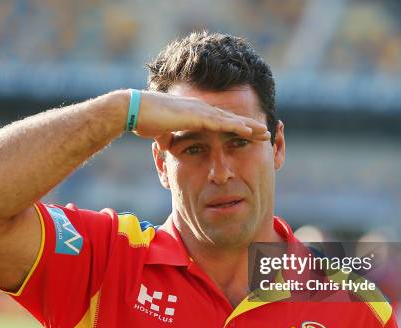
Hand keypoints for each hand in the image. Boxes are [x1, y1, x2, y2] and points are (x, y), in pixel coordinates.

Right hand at [132, 91, 270, 149]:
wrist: (134, 110)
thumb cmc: (144, 120)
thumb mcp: (159, 133)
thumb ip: (165, 138)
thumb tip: (164, 146)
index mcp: (194, 114)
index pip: (221, 122)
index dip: (237, 128)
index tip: (251, 135)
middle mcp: (200, 110)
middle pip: (231, 119)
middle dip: (250, 126)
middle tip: (266, 133)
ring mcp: (200, 111)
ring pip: (231, 120)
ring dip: (249, 126)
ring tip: (265, 133)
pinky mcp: (197, 116)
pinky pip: (221, 123)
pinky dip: (237, 127)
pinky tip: (250, 132)